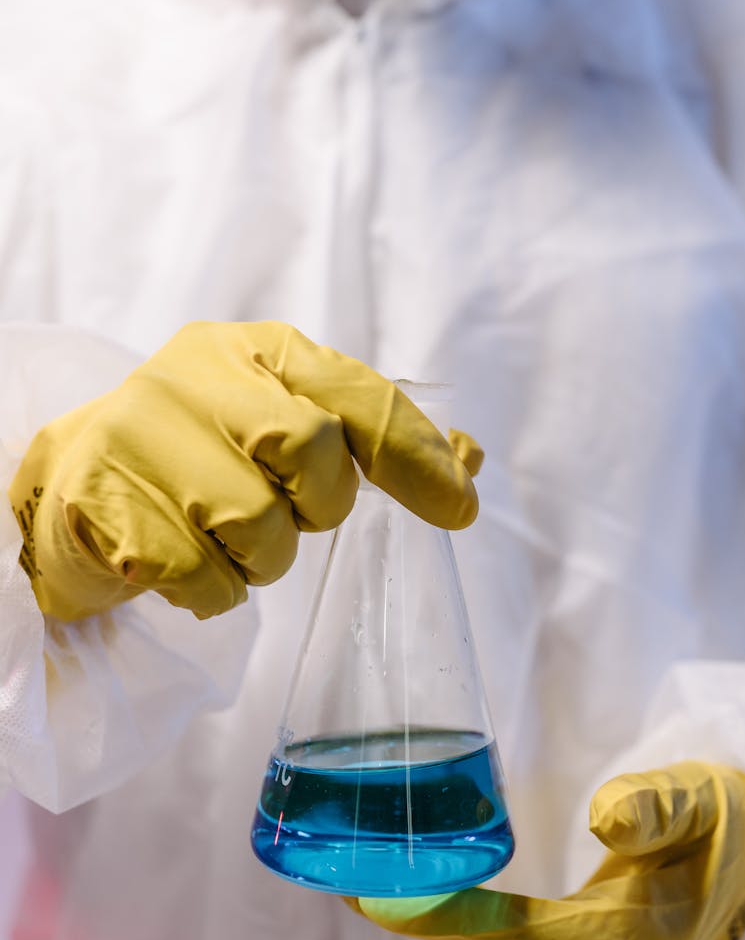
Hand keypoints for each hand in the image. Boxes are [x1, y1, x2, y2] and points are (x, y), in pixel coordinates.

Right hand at [9, 321, 479, 619]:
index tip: (459, 509)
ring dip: (260, 560)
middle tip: (292, 517)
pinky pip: (204, 579)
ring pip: (258, 527)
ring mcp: (141, 433)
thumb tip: (468, 460)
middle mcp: (196, 376)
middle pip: (310, 450)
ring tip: (224, 541)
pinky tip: (184, 561)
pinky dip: (212, 591)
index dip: (415, 452)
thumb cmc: (202, 455)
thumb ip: (368, 439)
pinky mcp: (103, 500)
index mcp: (255, 349)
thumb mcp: (283, 426)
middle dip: (319, 506)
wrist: (81, 482)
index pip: (354, 392)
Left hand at [348, 761, 744, 939]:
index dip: (447, 920)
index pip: (521, 939)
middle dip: (416, 921)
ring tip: (369, 886)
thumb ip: (658, 807)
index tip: (380, 894)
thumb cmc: (725, 831)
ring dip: (430, 933)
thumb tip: (606, 817)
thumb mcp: (706, 802)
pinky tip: (429, 914)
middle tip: (348, 873)